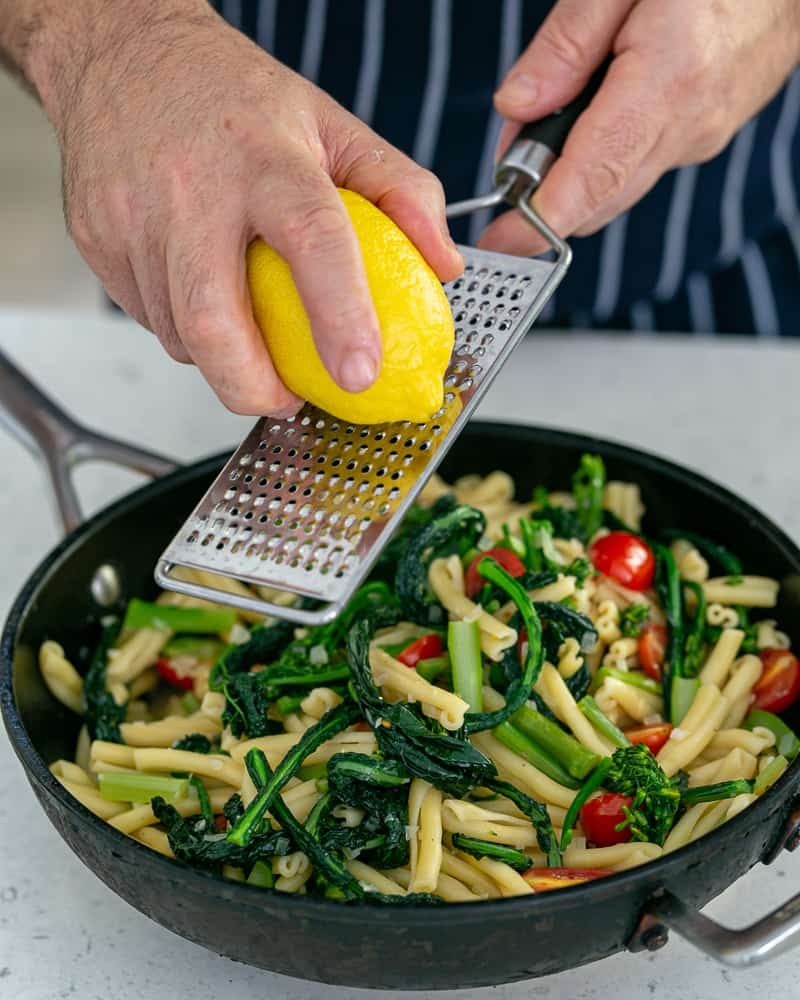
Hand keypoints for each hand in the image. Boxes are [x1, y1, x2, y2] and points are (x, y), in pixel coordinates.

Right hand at [44, 3, 462, 413]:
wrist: (124, 53)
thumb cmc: (237, 99)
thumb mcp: (334, 125)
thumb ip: (403, 191)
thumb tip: (445, 266)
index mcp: (266, 158)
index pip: (310, 239)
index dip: (338, 315)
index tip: (360, 373)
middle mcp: (192, 188)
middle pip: (213, 319)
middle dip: (253, 386)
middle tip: (287, 399)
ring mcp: (132, 216)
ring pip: (177, 332)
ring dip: (221, 359)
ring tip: (250, 336)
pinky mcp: (96, 240)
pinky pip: (147, 317)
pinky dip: (184, 332)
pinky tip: (205, 298)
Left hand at [480, 0, 799, 253]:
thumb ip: (567, 44)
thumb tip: (517, 106)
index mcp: (670, 77)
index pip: (594, 176)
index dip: (540, 219)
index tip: (501, 242)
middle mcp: (690, 123)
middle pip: (598, 197)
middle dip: (545, 192)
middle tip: (515, 149)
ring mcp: (703, 136)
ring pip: (617, 185)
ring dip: (574, 169)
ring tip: (560, 108)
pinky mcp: (706, 136)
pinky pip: (641, 164)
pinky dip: (606, 153)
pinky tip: (598, 106)